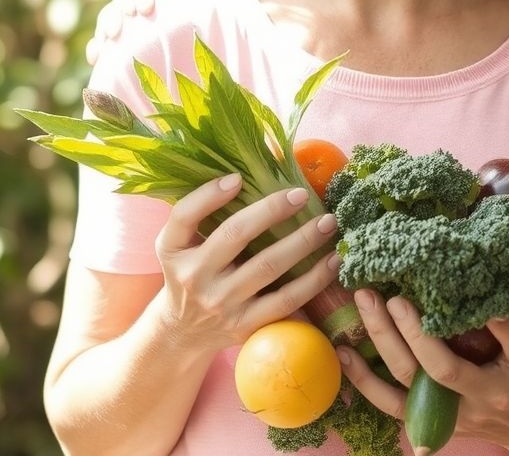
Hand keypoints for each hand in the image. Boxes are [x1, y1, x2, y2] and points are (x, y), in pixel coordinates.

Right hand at [86, 0, 220, 64]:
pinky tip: (96, 59)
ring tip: (102, 48)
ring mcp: (139, 10)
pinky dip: (102, 45)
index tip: (145, 9)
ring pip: (113, 17)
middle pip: (122, 1)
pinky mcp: (138, 29)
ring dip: (105, 31)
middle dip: (116, 16)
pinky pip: (115, 36)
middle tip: (116, 31)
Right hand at [151, 176, 340, 352]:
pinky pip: (286, 300)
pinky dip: (315, 279)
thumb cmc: (189, 275)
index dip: (210, 195)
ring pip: (269, 266)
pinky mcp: (245, 325)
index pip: (185, 217)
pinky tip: (334, 261)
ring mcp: (222, 303)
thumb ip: (200, 215)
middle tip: (302, 194)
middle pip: (236, 235)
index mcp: (174, 250)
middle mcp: (194, 277)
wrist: (183, 333)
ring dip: (304, 241)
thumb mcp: (178, 247)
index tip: (238, 178)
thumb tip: (245, 175)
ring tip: (328, 222)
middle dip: (272, 210)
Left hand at [338, 291, 508, 447]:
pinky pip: (392, 404)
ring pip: (412, 383)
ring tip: (366, 300)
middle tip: (395, 295)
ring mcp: (456, 410)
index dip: (498, 318)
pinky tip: (343, 352)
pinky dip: (365, 381)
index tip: (475, 290)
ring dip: (383, 343)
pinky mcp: (435, 419)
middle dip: (416, 332)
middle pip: (445, 369)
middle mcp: (486, 394)